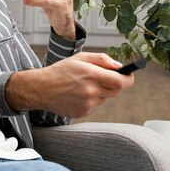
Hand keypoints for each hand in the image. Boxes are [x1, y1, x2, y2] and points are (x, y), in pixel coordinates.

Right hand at [5, 52, 134, 117]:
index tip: (128, 75)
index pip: (120, 81)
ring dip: (100, 91)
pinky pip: (95, 105)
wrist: (41, 89)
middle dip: (113, 84)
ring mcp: (87, 104)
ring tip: (84, 85)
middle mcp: (90, 90)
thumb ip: (102, 59)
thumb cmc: (60, 71)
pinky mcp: (83, 112)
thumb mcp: (79, 58)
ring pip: (105, 98)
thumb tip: (119, 66)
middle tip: (101, 78)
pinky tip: (77, 94)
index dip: (128, 79)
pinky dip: (91, 99)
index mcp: (90, 74)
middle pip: (115, 91)